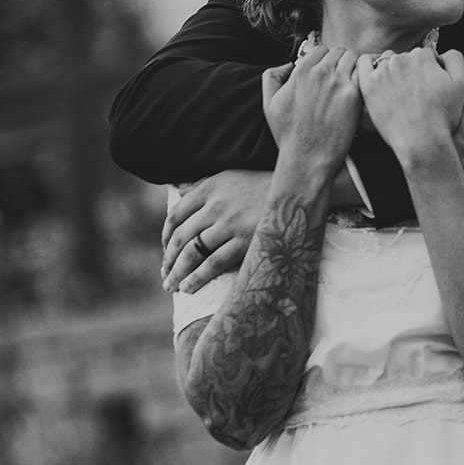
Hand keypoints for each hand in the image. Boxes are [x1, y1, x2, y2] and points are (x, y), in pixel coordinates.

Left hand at [160, 170, 270, 291]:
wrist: (299, 192)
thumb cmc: (264, 186)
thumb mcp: (232, 176)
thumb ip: (205, 185)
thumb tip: (179, 191)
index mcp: (211, 187)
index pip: (176, 214)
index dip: (166, 235)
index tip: (166, 249)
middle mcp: (216, 204)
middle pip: (180, 236)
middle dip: (169, 259)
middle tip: (165, 273)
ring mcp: (230, 224)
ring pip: (192, 252)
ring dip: (177, 272)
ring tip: (171, 285)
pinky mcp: (245, 241)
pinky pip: (212, 263)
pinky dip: (196, 278)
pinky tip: (187, 288)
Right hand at [262, 45, 361, 162]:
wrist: (307, 157)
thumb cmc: (288, 134)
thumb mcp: (269, 103)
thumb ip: (272, 76)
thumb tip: (287, 65)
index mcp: (301, 71)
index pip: (320, 50)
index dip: (325, 60)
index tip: (328, 70)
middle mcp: (320, 72)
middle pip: (338, 52)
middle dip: (340, 61)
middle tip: (342, 76)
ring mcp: (338, 82)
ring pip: (353, 58)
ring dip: (353, 66)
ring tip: (352, 81)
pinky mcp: (354, 95)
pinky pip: (363, 73)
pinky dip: (363, 77)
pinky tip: (360, 89)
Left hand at [356, 48, 463, 158]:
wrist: (421, 140)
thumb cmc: (443, 116)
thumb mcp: (460, 83)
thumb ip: (454, 58)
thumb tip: (441, 51)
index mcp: (423, 56)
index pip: (423, 55)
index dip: (427, 70)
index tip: (427, 86)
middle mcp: (401, 59)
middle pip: (404, 58)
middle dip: (409, 71)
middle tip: (412, 93)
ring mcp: (383, 71)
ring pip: (386, 61)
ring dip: (390, 70)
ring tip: (396, 92)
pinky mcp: (368, 84)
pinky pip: (363, 64)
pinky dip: (368, 65)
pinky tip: (375, 77)